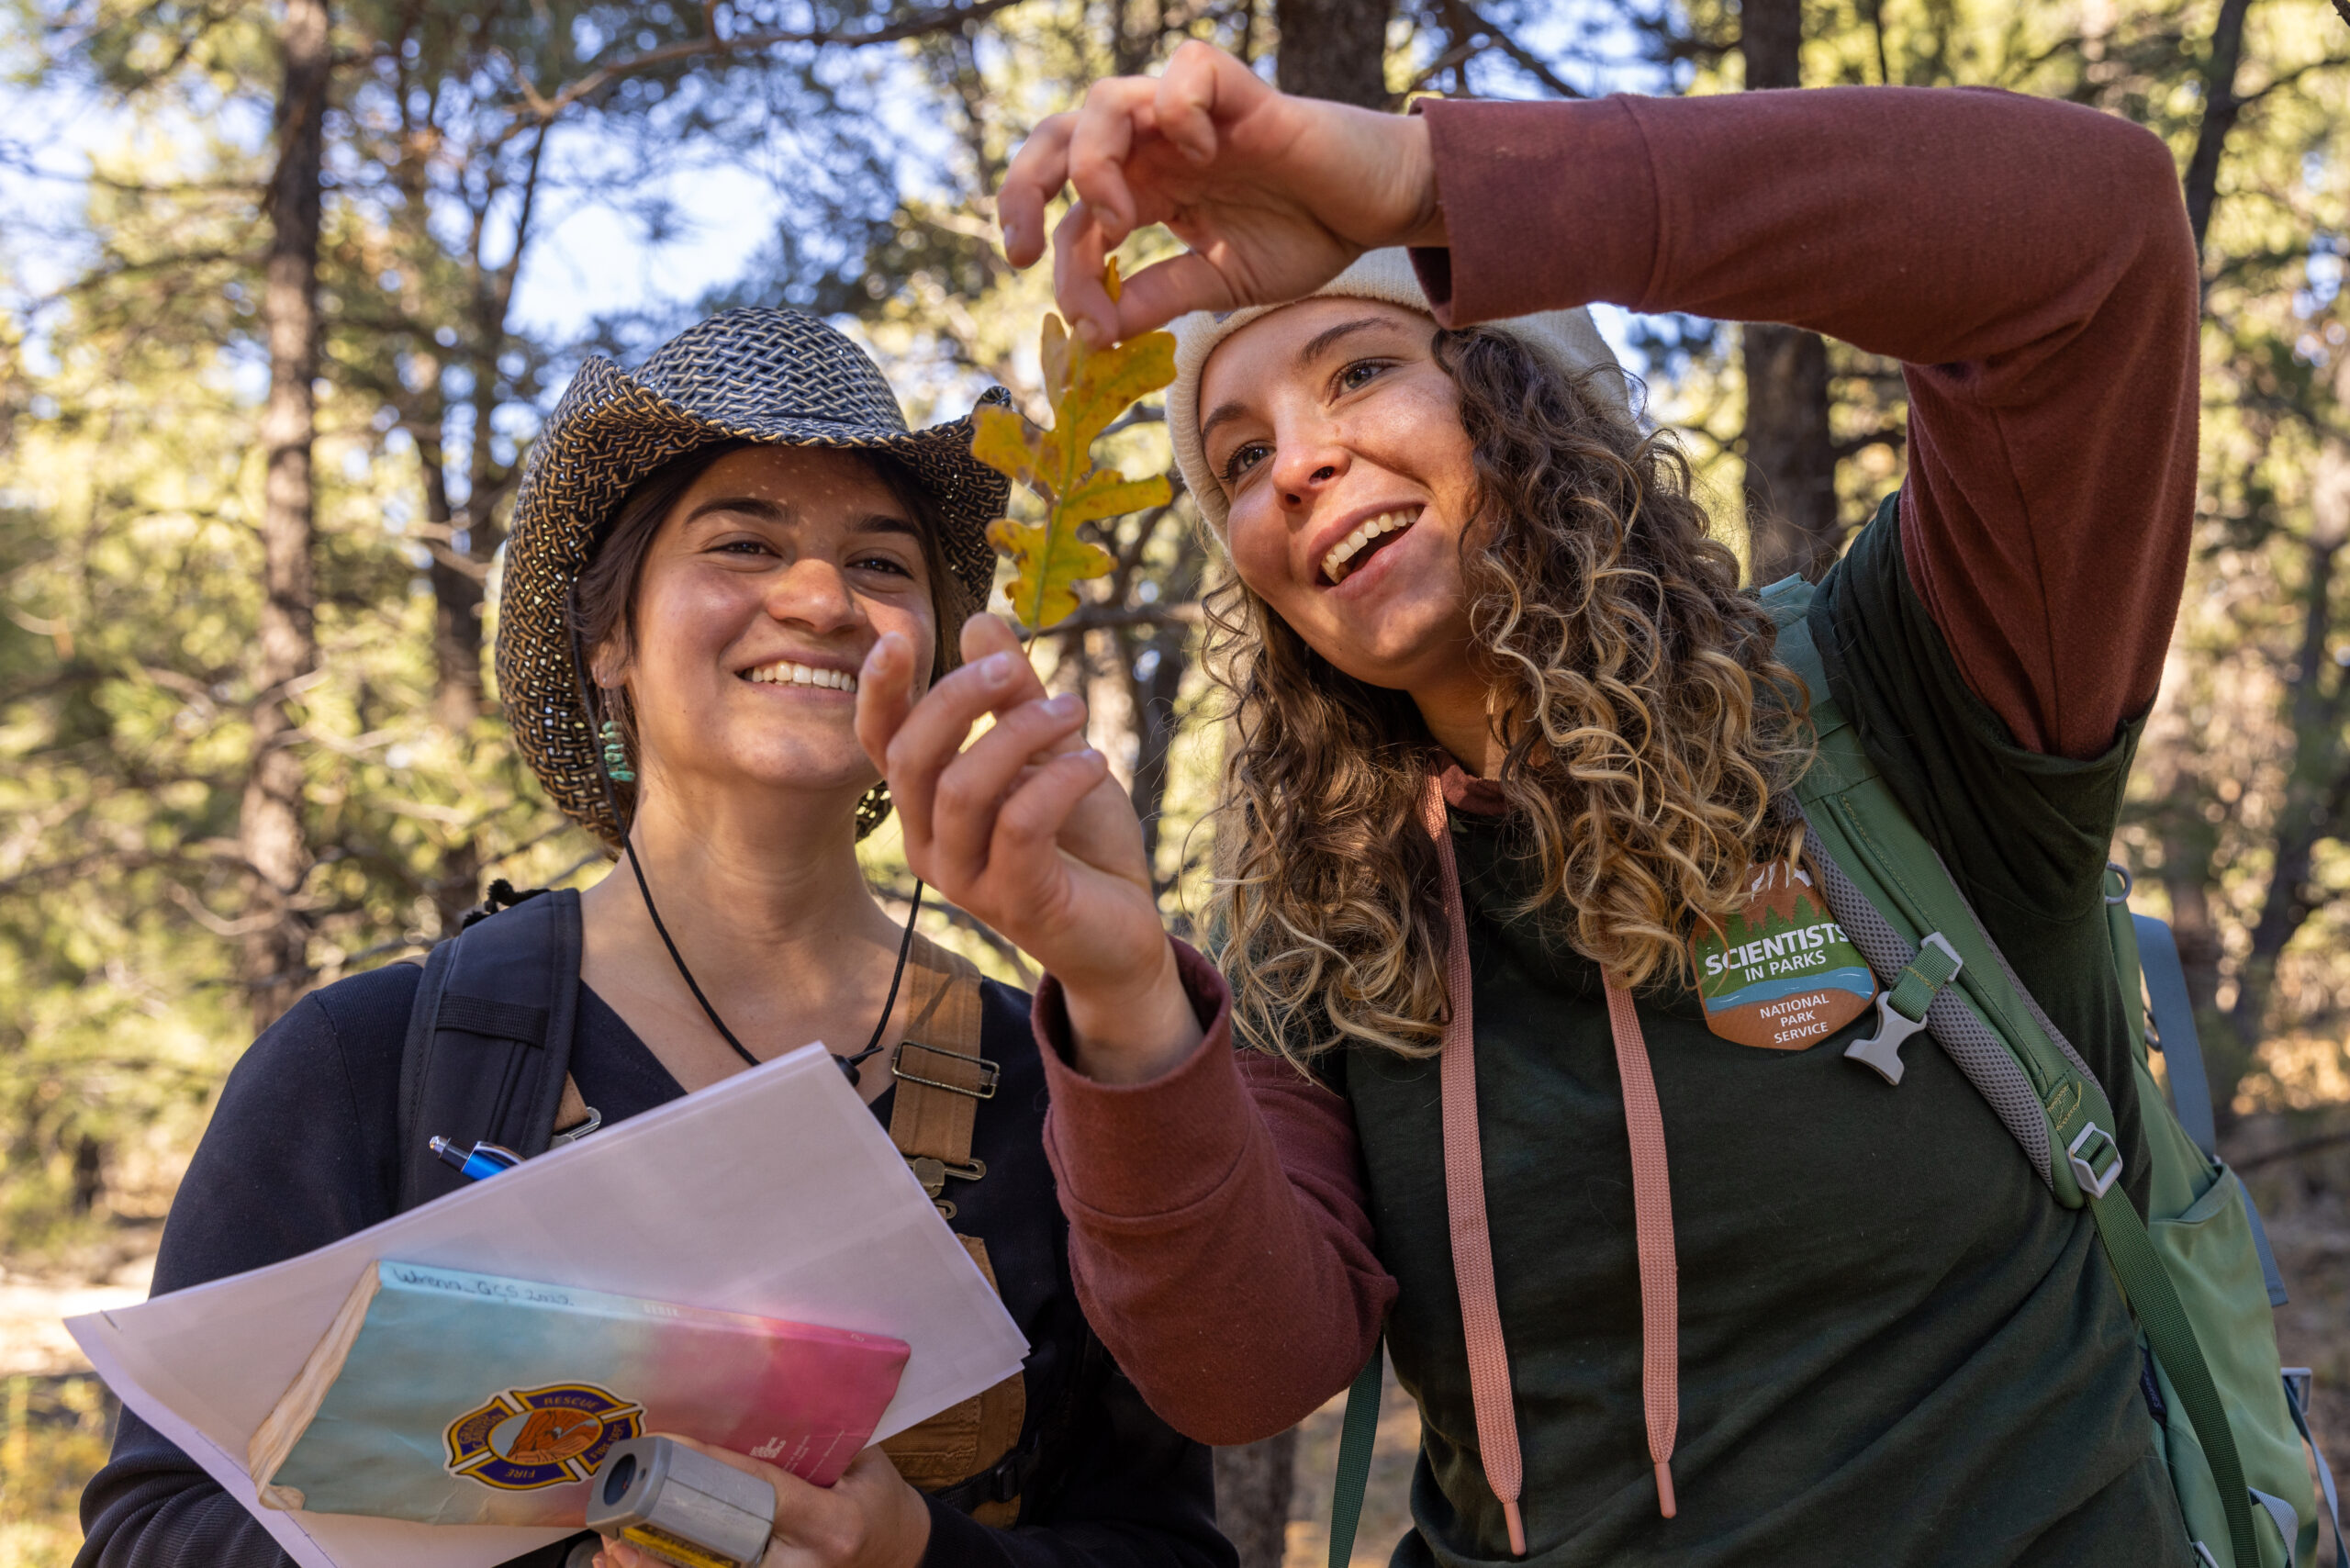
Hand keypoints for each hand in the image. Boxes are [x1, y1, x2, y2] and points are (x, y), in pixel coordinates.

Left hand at [593, 1442, 925, 1567]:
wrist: (900, 1555)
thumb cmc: (878, 1501)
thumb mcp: (863, 1463)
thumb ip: (813, 1443)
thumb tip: (745, 1406)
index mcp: (833, 1524)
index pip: (763, 1492)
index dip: (712, 1468)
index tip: (669, 1444)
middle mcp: (804, 1566)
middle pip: (723, 1554)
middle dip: (667, 1538)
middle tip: (621, 1515)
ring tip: (612, 1548)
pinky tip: (631, 1565)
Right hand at [856, 614, 1202, 1081]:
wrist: (1124, 931)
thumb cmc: (1079, 842)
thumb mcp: (1049, 752)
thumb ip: (1013, 694)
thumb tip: (981, 621)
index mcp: (926, 805)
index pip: (881, 743)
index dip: (880, 691)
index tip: (897, 635)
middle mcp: (930, 844)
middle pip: (912, 758)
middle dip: (957, 700)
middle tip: (1014, 670)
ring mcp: (966, 879)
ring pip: (962, 789)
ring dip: (1019, 735)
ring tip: (1073, 708)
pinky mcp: (1014, 902)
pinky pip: (1018, 827)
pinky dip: (1057, 782)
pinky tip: (1096, 761)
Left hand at [996, 40, 1444, 344]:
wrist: (1376, 209)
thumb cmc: (1304, 235)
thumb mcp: (1219, 283)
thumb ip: (1159, 298)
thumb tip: (1095, 338)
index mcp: (1147, 189)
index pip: (1076, 217)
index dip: (1068, 270)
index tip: (1084, 324)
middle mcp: (1157, 147)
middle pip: (1059, 137)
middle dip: (1024, 187)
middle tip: (1022, 247)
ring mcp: (1194, 117)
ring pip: (1107, 98)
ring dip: (1093, 161)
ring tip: (1122, 216)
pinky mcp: (1241, 94)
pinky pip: (1187, 68)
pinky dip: (1178, 107)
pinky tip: (1201, 154)